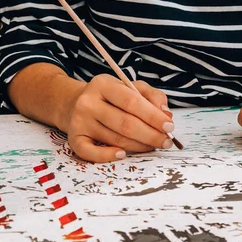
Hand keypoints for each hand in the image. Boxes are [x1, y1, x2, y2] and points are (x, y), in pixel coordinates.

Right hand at [59, 74, 173, 162]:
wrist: (72, 103)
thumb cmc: (108, 97)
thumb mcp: (128, 87)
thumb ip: (151, 96)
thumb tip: (166, 114)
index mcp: (103, 85)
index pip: (132, 101)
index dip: (153, 116)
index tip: (169, 126)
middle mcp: (88, 103)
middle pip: (125, 123)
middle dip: (150, 135)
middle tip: (166, 141)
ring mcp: (79, 122)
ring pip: (115, 139)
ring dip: (139, 146)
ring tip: (153, 146)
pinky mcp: (74, 139)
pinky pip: (91, 153)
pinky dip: (108, 156)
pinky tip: (123, 154)